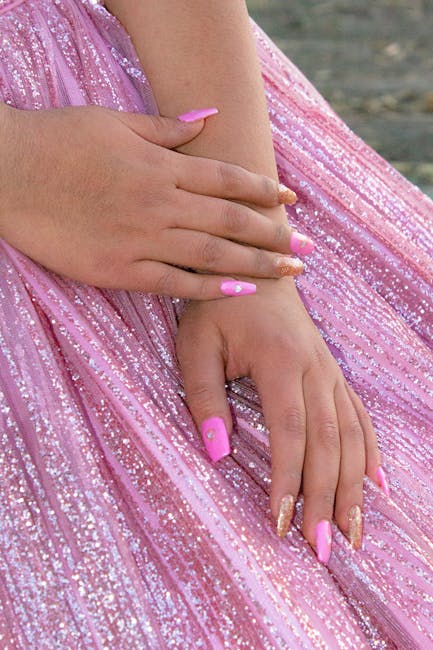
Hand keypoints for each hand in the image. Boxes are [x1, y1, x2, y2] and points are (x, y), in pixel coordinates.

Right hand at [0, 103, 311, 298]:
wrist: (8, 174)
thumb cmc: (59, 141)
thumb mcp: (115, 122)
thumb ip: (167, 128)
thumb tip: (209, 120)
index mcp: (161, 165)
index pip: (227, 180)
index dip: (264, 192)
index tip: (291, 202)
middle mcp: (161, 203)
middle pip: (231, 222)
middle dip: (275, 234)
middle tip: (308, 249)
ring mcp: (142, 239)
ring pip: (213, 255)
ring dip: (256, 264)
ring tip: (289, 273)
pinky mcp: (120, 270)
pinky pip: (175, 283)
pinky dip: (210, 288)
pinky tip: (240, 292)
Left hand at [176, 278, 385, 560]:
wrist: (256, 266)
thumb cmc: (219, 307)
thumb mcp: (195, 345)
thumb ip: (204, 398)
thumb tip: (219, 454)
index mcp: (280, 361)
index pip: (290, 432)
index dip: (287, 480)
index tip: (280, 524)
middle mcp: (314, 368)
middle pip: (327, 442)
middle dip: (326, 498)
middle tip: (323, 548)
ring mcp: (329, 370)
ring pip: (349, 434)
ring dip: (353, 486)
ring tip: (354, 532)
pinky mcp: (332, 372)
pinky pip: (358, 415)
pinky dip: (368, 451)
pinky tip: (377, 483)